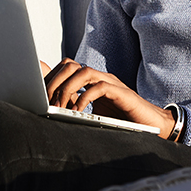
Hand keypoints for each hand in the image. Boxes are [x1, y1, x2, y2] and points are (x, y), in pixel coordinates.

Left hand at [42, 58, 176, 139]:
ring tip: (59, 107)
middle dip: (54, 81)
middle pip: (71, 65)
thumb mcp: (93, 113)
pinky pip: (100, 88)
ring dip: (67, 89)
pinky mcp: (122, 93)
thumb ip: (76, 106)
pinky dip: (85, 98)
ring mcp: (112, 83)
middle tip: (45, 101)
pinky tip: (77, 112)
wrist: (152, 125)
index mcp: (91, 81)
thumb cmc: (123, 120)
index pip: (66, 67)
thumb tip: (51, 107)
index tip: (38, 95)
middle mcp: (100, 77)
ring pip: (84, 72)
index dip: (50, 78)